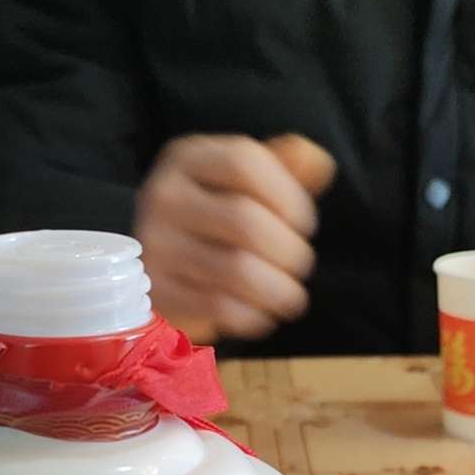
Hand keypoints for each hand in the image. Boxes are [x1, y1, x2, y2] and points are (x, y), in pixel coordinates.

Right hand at [135, 132, 336, 339]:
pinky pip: (219, 307)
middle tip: (299, 265)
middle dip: (289, 250)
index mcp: (187, 159)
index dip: (287, 195)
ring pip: (237, 270)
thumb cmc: (214, 221)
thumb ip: (285, 166)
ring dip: (278, 289)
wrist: (159, 270)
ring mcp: (155, 246)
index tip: (303, 223)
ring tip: (290, 296)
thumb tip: (319, 162)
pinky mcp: (157, 292)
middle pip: (244, 220)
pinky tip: (261, 314)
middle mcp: (164, 196)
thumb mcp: (244, 183)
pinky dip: (252, 316)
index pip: (244, 163)